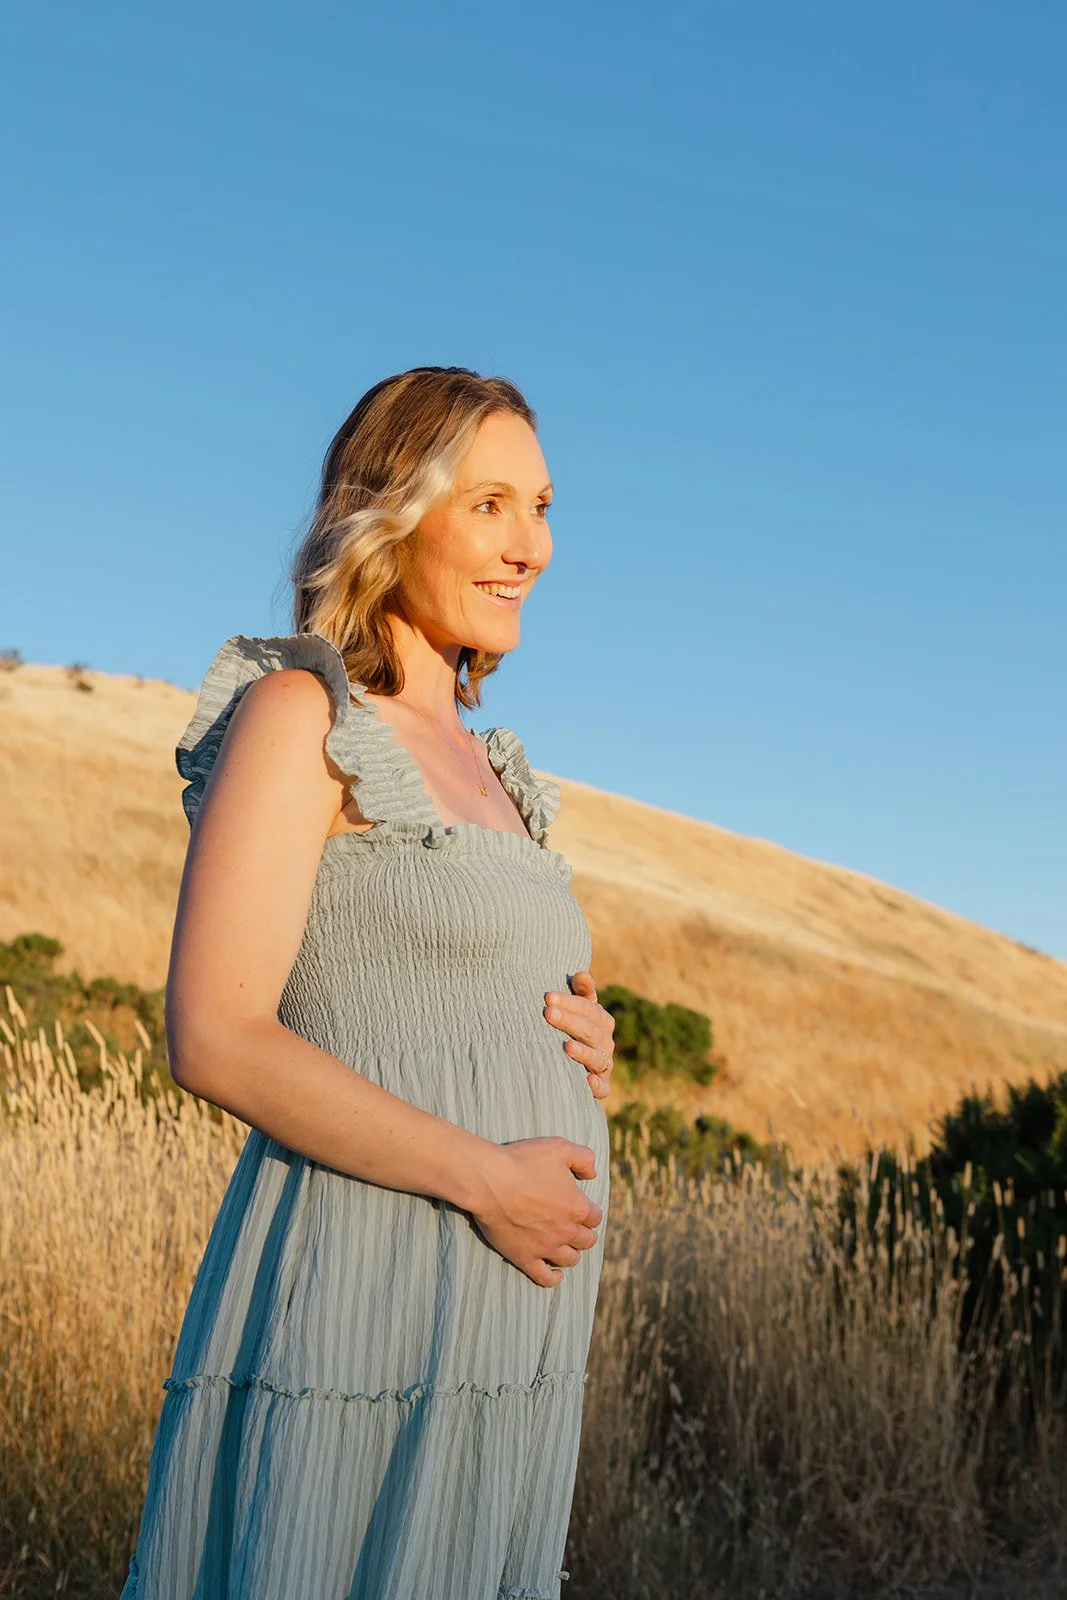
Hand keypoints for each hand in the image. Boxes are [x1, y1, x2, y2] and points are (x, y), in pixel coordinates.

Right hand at [471, 1137, 602, 1287]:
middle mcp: (566, 1231)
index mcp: (578, 1207)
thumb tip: (592, 1174)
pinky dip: (554, 1278)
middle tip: (573, 1225)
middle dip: (583, 1233)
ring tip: (564, 1245)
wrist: (489, 1180)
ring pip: (570, 1260)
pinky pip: (546, 1278)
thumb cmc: (523, 1161)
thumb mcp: (560, 1147)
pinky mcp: (525, 1258)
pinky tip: (556, 1273)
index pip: (596, 1217)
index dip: (589, 1211)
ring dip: (571, 1252)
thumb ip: (584, 1158)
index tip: (580, 1206)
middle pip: (587, 1240)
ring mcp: (546, 1248)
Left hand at [544, 971, 615, 1101]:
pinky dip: (598, 1086)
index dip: (570, 1002)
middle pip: (591, 1031)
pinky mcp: (601, 1086)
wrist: (570, 1064)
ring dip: (583, 1052)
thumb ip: (579, 991)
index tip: (548, 997)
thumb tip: (581, 974)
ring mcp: (603, 1064)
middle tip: (548, 1013)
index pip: (589, 1009)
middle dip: (570, 1022)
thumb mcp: (575, 1007)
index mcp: (601, 1020)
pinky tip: (587, 1080)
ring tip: (566, 1046)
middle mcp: (605, 1042)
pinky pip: (603, 1088)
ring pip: (597, 1058)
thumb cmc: (570, 1028)